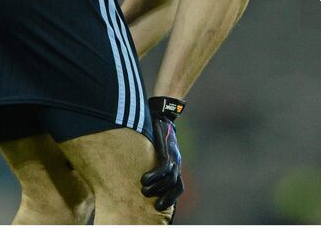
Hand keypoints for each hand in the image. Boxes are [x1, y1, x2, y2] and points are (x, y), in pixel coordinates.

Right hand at [141, 96, 185, 211]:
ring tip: (143, 190)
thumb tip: (141, 177)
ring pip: (170, 178)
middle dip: (166, 197)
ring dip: (157, 188)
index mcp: (175, 164)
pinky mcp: (166, 149)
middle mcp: (176, 162)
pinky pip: (164, 166)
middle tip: (154, 204)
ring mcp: (173, 155)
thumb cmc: (156, 134)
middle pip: (176, 186)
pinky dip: (154, 176)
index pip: (179, 187)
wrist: (162, 114)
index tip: (160, 206)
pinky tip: (144, 180)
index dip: (172, 197)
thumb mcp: (158, 151)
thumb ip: (155, 163)